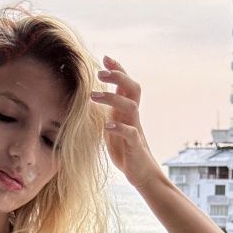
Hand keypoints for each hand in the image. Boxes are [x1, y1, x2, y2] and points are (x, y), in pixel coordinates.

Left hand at [90, 55, 159, 188]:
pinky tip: (107, 126)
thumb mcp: (112, 128)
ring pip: (131, 107)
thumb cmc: (125, 152)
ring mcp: (136, 130)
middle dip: (119, 76)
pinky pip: (131, 133)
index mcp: (126, 112)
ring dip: (112, 98)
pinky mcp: (135, 146)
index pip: (126, 85)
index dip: (118, 70)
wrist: (142, 175)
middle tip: (99, 73)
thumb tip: (91, 99)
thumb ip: (107, 113)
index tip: (106, 58)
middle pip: (133, 88)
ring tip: (93, 96)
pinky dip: (119, 128)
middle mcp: (133, 118)